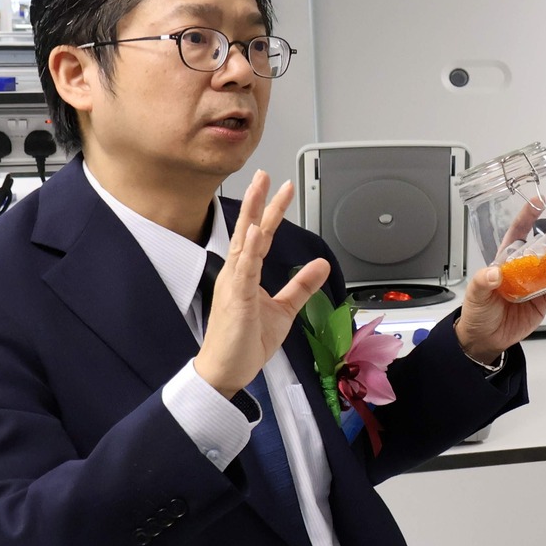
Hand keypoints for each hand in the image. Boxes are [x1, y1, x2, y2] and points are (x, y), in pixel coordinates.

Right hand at [194, 172, 331, 397]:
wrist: (227, 370)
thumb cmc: (246, 341)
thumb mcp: (284, 309)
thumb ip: (301, 286)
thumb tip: (318, 264)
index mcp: (245, 273)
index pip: (260, 236)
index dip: (272, 212)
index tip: (282, 189)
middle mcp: (236, 273)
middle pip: (249, 230)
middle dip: (259, 201)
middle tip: (266, 174)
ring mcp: (234, 284)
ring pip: (244, 242)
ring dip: (254, 216)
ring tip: (262, 190)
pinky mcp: (235, 299)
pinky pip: (243, 269)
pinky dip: (251, 249)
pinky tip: (257, 232)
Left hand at [455, 197, 545, 364]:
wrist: (485, 339)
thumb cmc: (477, 313)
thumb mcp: (475, 294)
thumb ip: (483, 282)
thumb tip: (495, 273)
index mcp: (505, 262)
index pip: (517, 234)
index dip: (527, 217)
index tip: (539, 202)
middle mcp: (522, 270)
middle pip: (541, 247)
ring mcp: (534, 285)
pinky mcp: (544, 301)